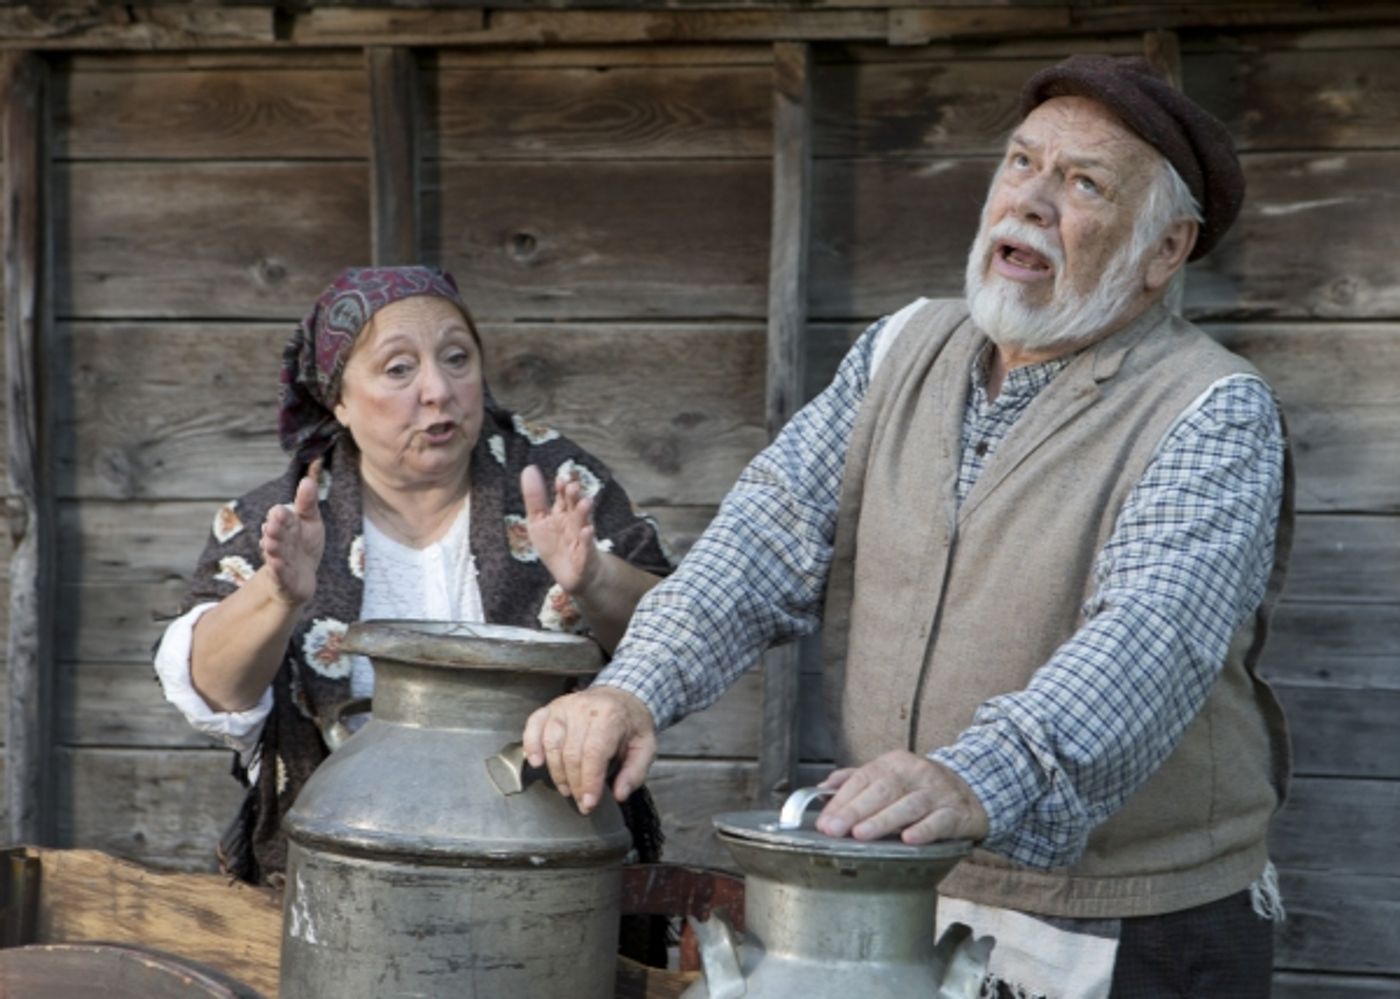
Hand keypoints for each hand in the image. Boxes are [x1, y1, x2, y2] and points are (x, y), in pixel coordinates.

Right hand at [259, 458, 324, 606]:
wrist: (299, 578)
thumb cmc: (304, 545)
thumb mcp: (310, 522)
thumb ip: (307, 503)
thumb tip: (308, 479)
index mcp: (286, 525)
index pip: (281, 517)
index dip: (280, 515)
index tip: (279, 512)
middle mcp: (279, 541)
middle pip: (276, 534)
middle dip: (274, 530)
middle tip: (271, 526)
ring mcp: (279, 561)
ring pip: (275, 554)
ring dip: (272, 549)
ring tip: (269, 545)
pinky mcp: (283, 580)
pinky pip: (279, 574)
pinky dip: (277, 570)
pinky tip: (276, 565)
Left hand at [522, 464, 598, 595]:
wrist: (571, 575)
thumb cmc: (555, 544)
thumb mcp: (538, 521)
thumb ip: (535, 497)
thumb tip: (529, 468)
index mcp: (562, 512)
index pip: (563, 497)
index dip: (562, 489)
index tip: (560, 480)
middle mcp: (574, 522)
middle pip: (575, 507)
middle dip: (574, 498)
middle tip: (573, 487)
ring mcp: (581, 539)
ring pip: (583, 523)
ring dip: (584, 514)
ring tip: (585, 503)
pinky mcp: (585, 557)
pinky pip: (587, 547)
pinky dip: (587, 540)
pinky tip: (587, 531)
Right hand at [522, 686, 656, 813]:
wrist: (622, 696)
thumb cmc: (631, 724)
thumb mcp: (645, 747)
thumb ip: (635, 772)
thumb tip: (620, 794)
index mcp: (610, 716)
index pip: (594, 753)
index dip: (589, 782)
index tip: (589, 803)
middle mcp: (584, 708)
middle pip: (571, 753)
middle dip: (575, 784)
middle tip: (581, 801)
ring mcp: (564, 706)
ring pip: (552, 743)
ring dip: (556, 772)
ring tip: (566, 788)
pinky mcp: (551, 708)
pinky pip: (534, 725)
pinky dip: (531, 744)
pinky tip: (536, 762)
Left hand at [814, 750, 989, 844]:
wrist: (971, 792)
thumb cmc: (920, 788)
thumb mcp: (889, 776)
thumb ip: (855, 779)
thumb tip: (821, 787)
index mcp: (894, 763)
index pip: (863, 778)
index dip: (842, 800)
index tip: (825, 821)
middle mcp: (916, 773)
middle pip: (882, 790)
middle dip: (856, 811)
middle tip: (835, 830)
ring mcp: (937, 792)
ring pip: (908, 805)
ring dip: (883, 820)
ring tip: (862, 834)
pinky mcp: (956, 813)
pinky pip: (939, 821)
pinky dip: (923, 830)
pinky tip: (908, 839)